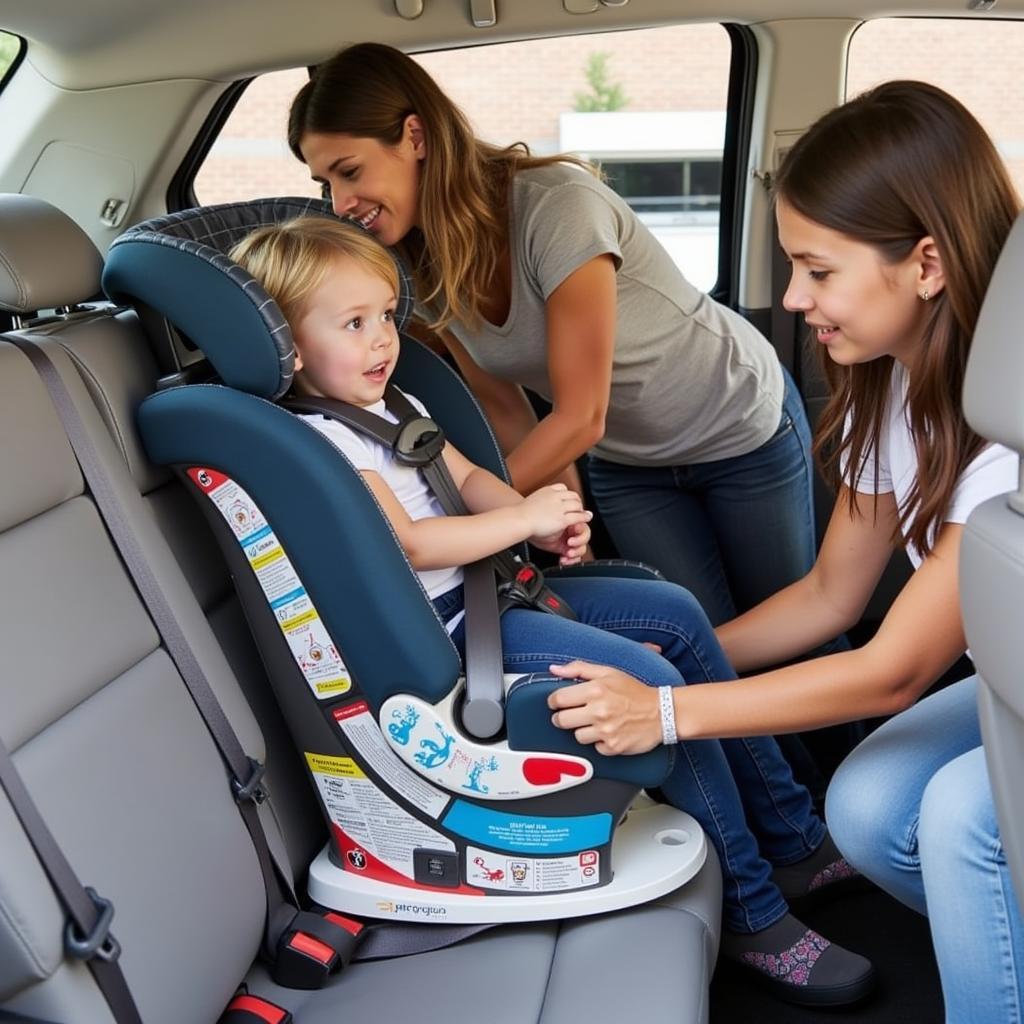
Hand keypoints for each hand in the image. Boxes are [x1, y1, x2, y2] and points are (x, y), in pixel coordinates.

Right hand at [520, 484, 592, 545]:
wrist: (519, 520)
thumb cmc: (520, 514)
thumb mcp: (530, 500)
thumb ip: (539, 500)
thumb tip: (539, 504)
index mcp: (547, 491)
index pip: (563, 488)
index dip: (568, 495)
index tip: (569, 500)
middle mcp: (555, 497)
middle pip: (573, 495)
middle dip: (577, 502)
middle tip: (579, 508)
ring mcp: (559, 508)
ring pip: (577, 506)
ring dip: (582, 509)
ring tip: (584, 514)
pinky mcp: (562, 520)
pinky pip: (578, 517)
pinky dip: (584, 517)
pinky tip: (587, 518)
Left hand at [532, 519, 591, 565]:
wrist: (524, 526)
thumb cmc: (538, 520)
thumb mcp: (558, 518)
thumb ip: (575, 517)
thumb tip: (588, 514)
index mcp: (571, 519)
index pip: (584, 526)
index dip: (581, 531)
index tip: (574, 531)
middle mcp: (571, 530)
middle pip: (584, 538)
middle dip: (579, 542)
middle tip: (570, 543)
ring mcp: (567, 540)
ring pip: (581, 548)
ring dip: (576, 552)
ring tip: (567, 553)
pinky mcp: (563, 549)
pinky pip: (573, 557)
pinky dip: (571, 560)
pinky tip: (564, 559)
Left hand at [546, 660, 665, 754]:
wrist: (662, 712)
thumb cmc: (635, 691)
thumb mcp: (608, 672)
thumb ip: (578, 668)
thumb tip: (554, 669)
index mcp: (595, 690)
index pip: (558, 699)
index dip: (554, 701)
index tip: (559, 703)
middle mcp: (599, 711)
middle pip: (561, 721)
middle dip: (564, 717)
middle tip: (574, 714)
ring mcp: (606, 731)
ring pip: (576, 736)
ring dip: (583, 730)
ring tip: (596, 722)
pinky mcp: (613, 747)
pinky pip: (594, 748)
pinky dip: (600, 742)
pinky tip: (609, 732)